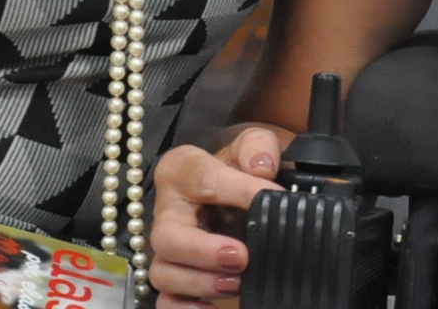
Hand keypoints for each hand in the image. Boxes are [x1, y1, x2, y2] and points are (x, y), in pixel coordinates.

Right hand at [149, 127, 284, 307]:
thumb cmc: (238, 168)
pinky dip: (185, 308)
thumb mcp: (252, 145)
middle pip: (167, 237)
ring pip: (165, 273)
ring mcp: (168, 249)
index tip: (271, 197)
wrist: (235, 193)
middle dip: (203, 251)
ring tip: (238, 283)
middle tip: (241, 257)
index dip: (238, 190)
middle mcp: (167, 212)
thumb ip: (258, 146)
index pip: (203, 179)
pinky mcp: (175, 278)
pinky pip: (166, 302)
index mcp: (182, 171)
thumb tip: (262, 168)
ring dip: (201, 282)